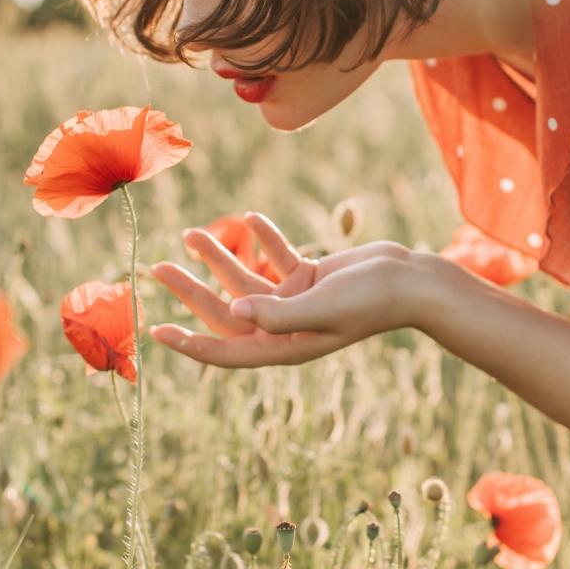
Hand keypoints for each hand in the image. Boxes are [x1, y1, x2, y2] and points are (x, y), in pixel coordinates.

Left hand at [148, 212, 423, 365]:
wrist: (412, 281)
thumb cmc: (371, 300)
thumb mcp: (321, 307)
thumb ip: (278, 313)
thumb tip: (235, 309)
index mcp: (285, 345)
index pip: (227, 350)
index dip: (191, 344)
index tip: (157, 330)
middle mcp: (285, 327)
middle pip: (226, 310)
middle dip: (191, 290)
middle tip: (157, 268)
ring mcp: (297, 302)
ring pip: (245, 279)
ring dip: (218, 257)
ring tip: (190, 233)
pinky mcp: (310, 278)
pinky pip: (276, 258)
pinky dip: (263, 239)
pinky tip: (248, 218)